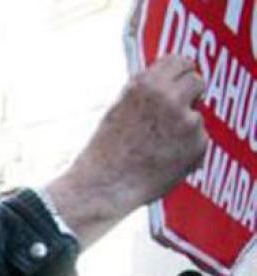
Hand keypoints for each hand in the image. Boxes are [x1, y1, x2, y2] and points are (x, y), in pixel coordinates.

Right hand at [45, 56, 206, 246]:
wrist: (104, 187)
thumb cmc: (105, 151)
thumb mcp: (119, 108)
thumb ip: (146, 91)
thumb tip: (169, 79)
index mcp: (147, 85)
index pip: (179, 61)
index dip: (179, 72)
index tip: (178, 80)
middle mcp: (170, 99)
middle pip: (196, 81)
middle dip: (189, 94)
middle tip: (175, 110)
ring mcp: (187, 122)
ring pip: (197, 115)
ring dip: (185, 125)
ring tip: (157, 145)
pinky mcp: (198, 145)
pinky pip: (198, 141)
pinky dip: (185, 150)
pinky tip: (163, 161)